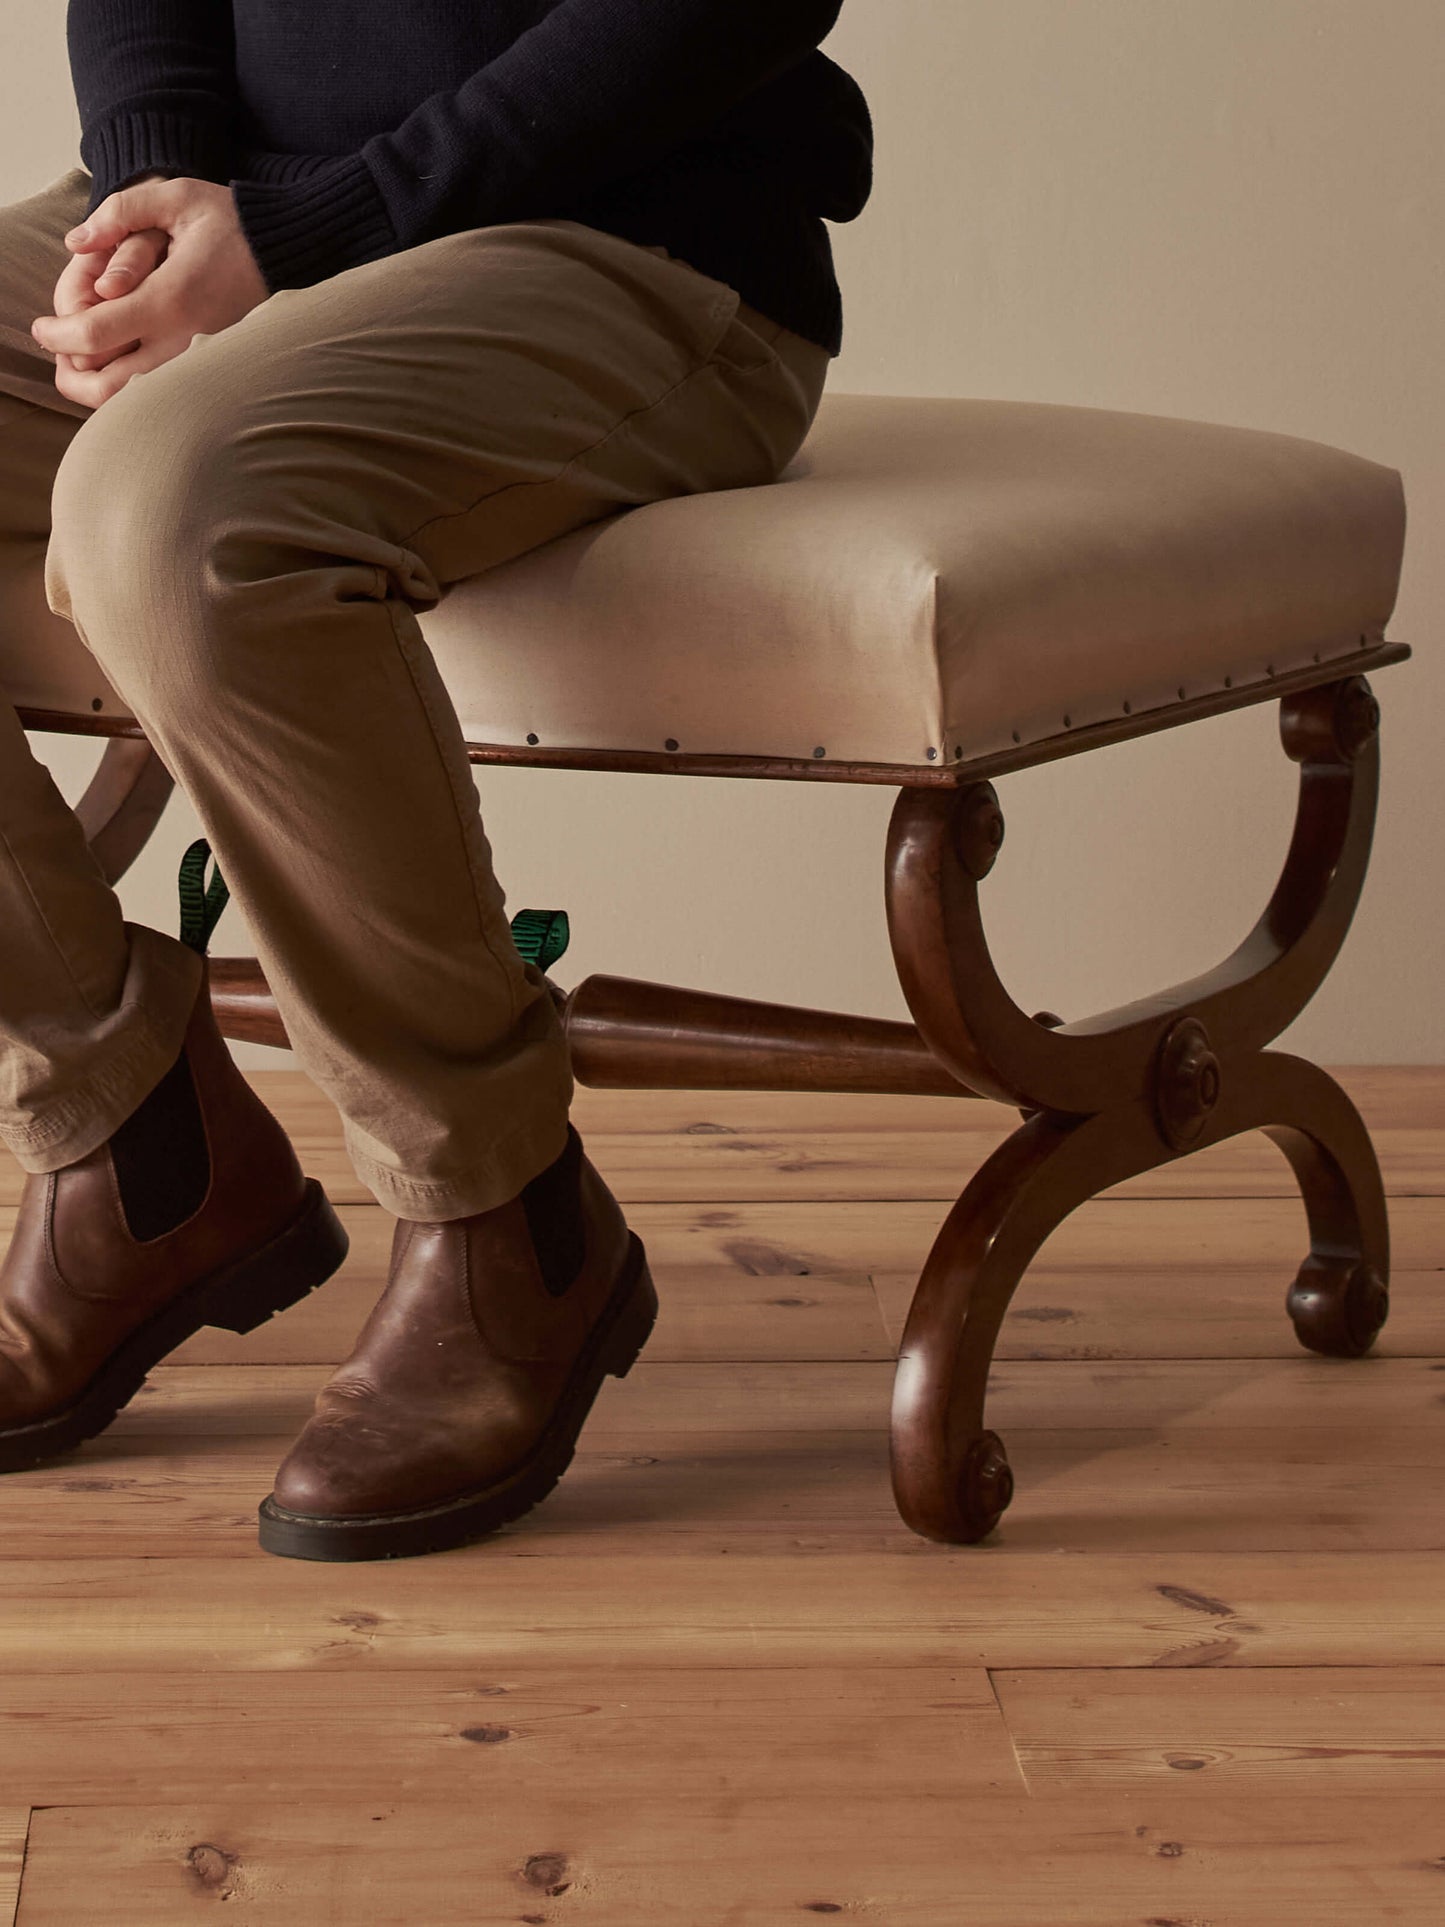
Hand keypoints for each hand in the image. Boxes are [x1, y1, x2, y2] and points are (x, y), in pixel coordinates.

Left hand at [31, 177, 269, 407]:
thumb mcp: (176, 197)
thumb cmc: (231, 221)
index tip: (41, 327)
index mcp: (168, 299)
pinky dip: (131, 392)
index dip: (56, 335)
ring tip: (80, 367)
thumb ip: (119, 211)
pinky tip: (119, 370)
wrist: (289, 251)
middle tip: (57, 355)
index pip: (93, 334)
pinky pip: (163, 394)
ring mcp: (200, 360)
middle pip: (109, 387)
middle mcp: (183, 340)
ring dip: (99, 392)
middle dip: (71, 377)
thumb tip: (76, 242)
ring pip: (136, 402)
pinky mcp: (212, 368)